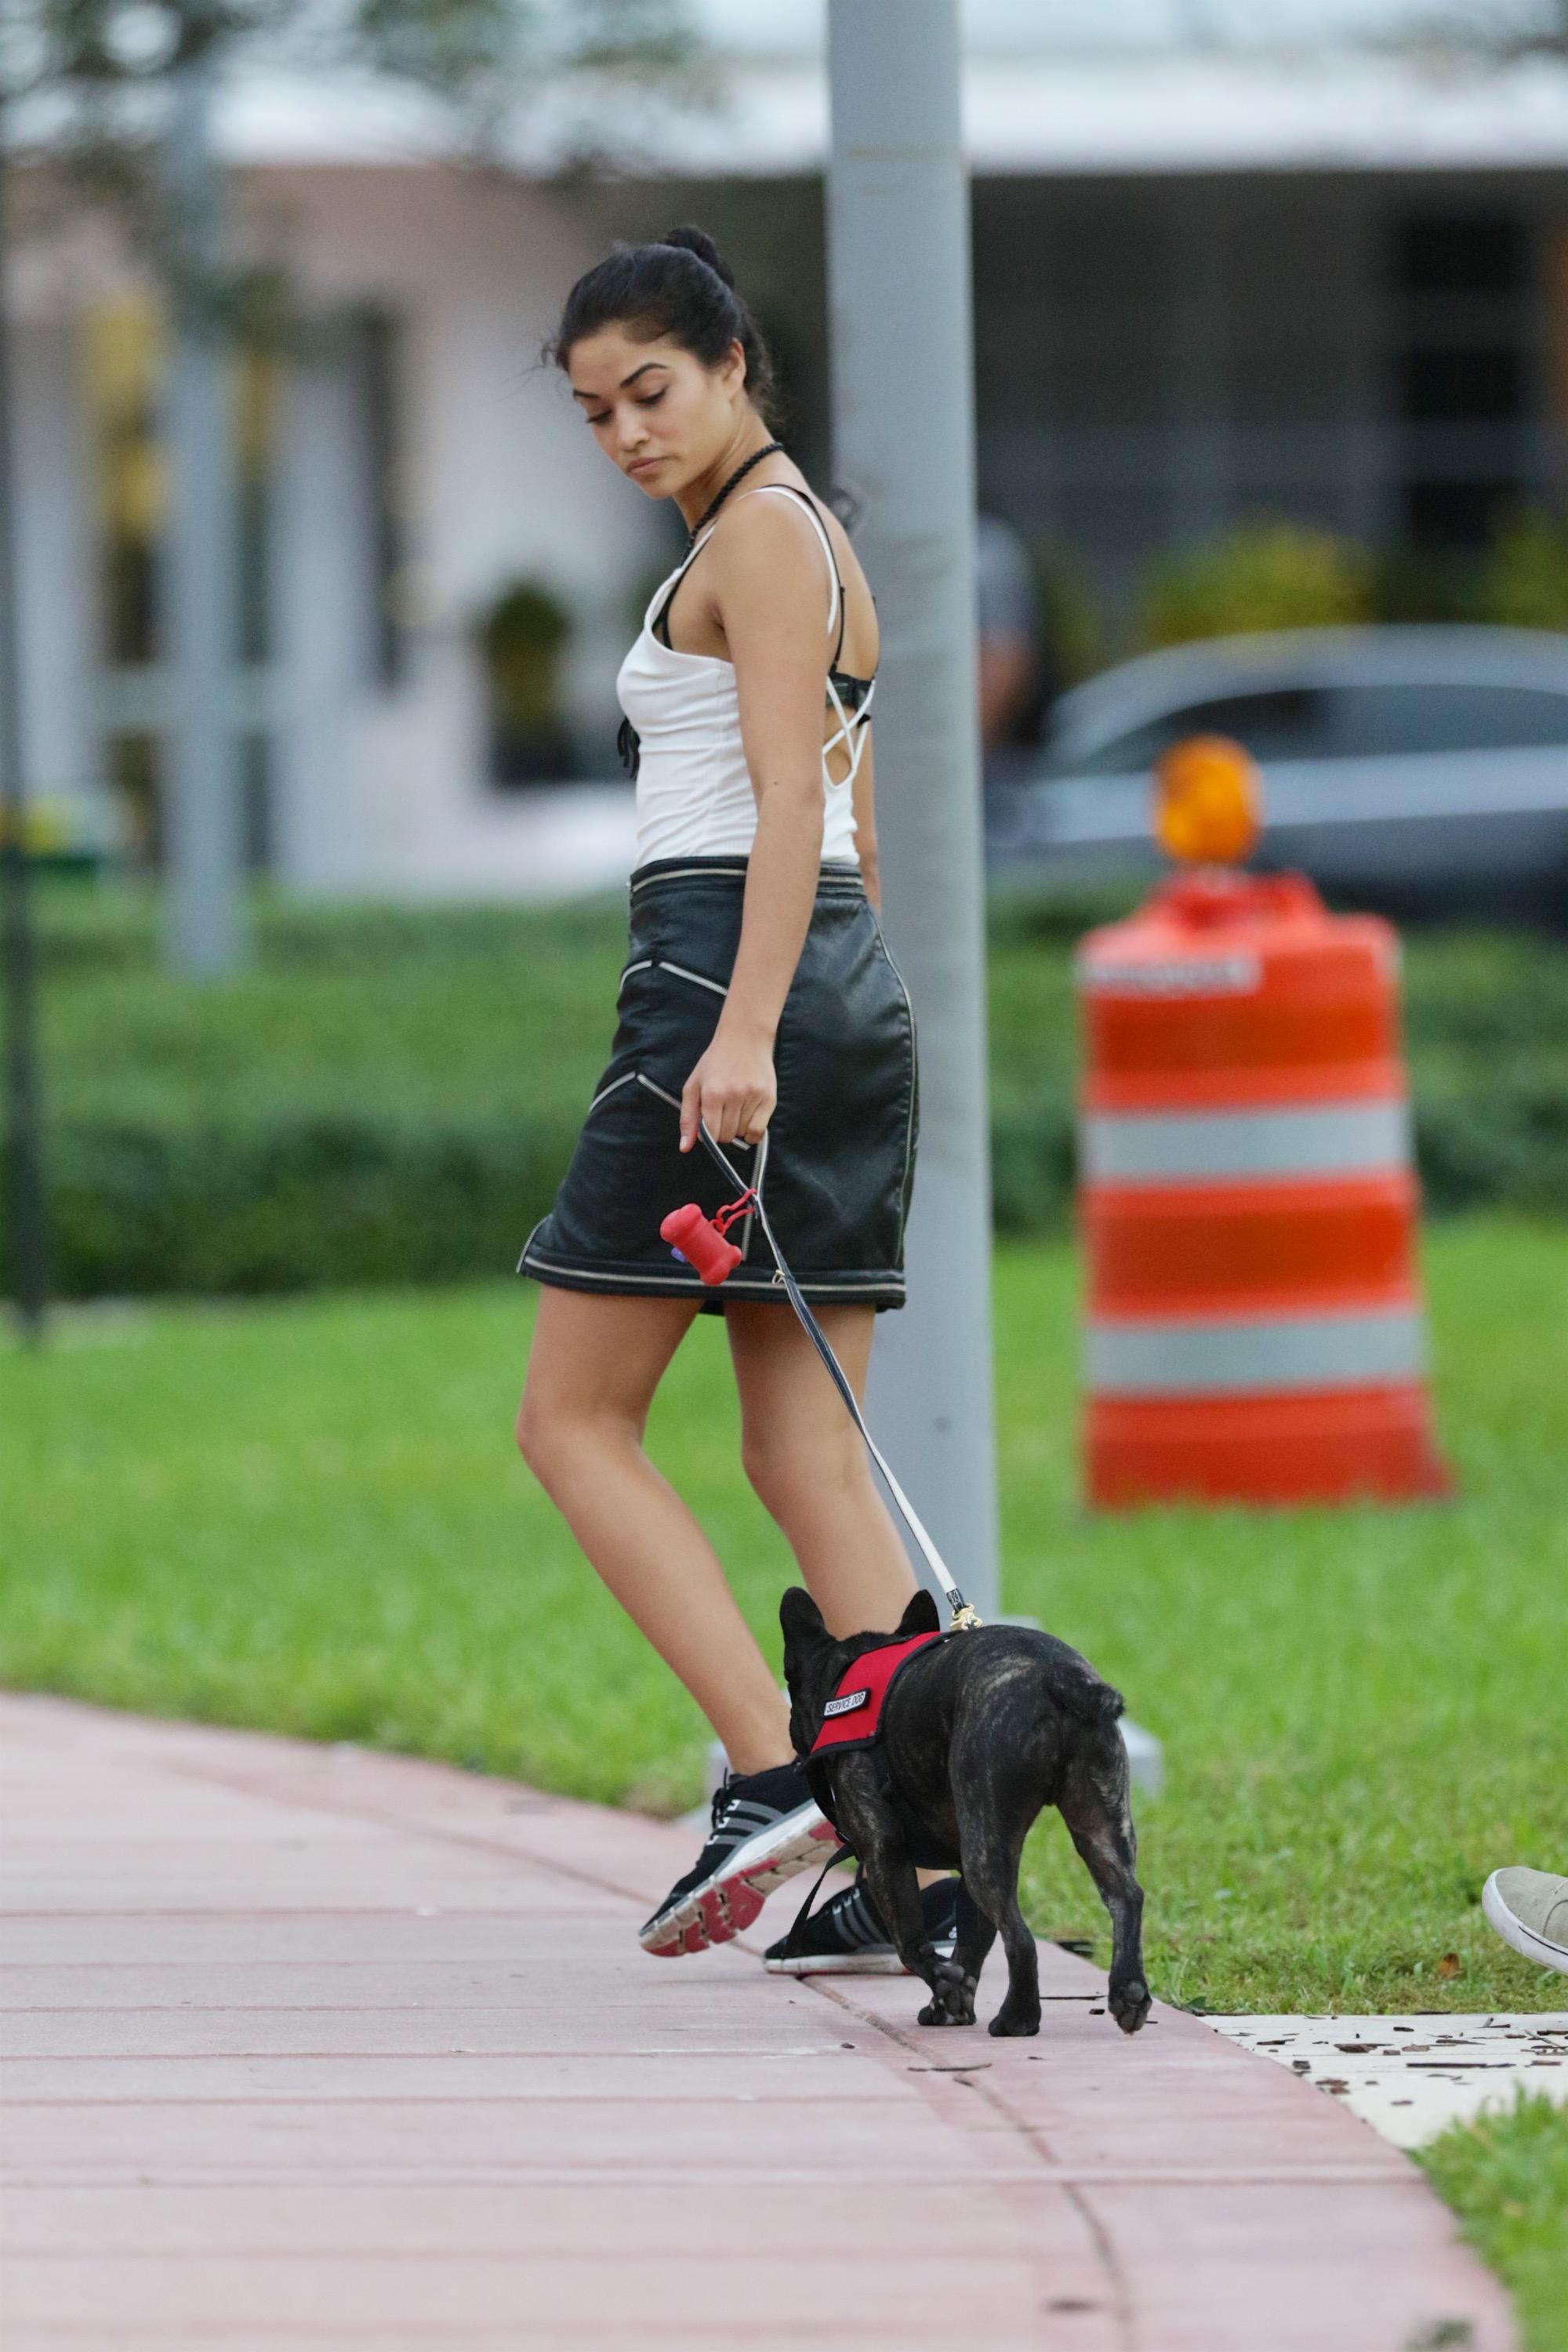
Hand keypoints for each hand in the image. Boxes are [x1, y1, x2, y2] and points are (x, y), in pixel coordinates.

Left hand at [680, 1021, 776, 1153]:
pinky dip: (752, 1133)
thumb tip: (685, 1147)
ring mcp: (753, 1097)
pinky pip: (759, 1130)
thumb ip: (688, 1118)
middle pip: (727, 1136)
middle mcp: (734, 1096)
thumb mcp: (693, 1086)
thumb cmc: (716, 1062)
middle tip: (723, 1115)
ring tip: (735, 1110)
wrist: (744, 1038)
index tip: (710, 1125)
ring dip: (737, 1129)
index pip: (711, 1134)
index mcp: (712, 1093)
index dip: (708, 1134)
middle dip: (722, 1131)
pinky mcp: (769, 1098)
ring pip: (742, 1134)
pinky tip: (747, 1120)